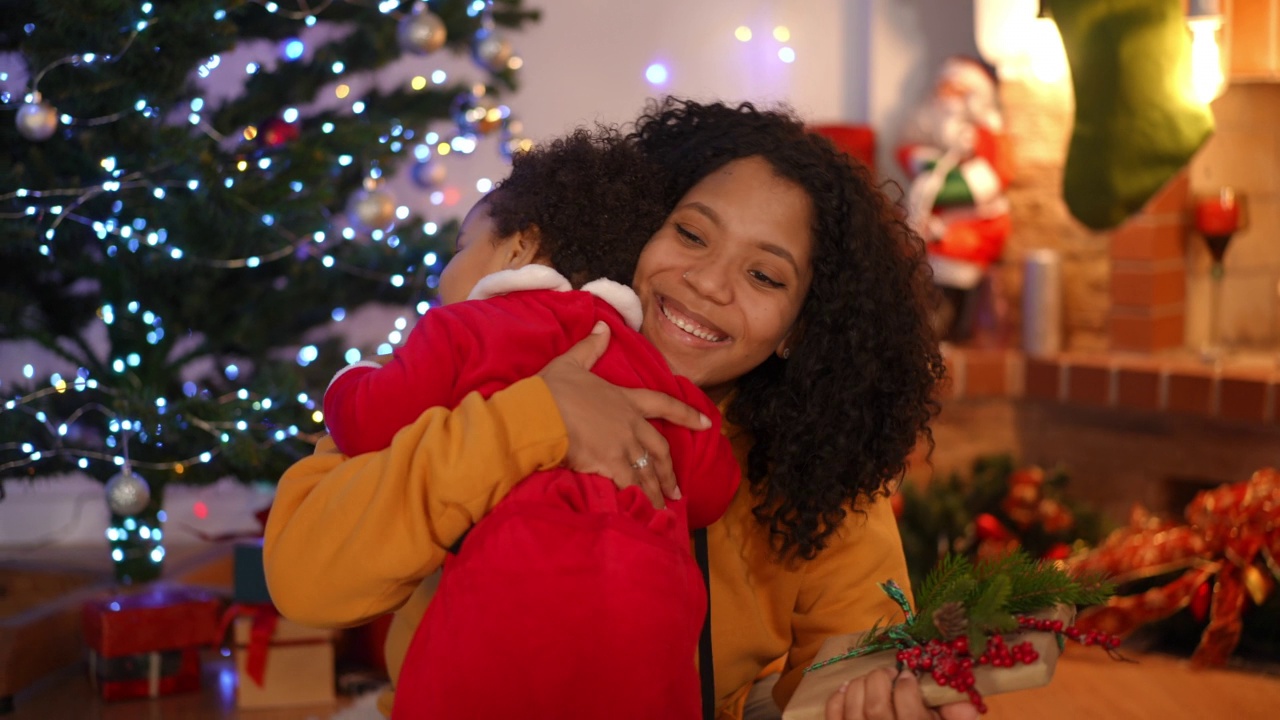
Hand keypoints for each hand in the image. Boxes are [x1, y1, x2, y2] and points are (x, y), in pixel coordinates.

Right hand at [537, 321, 712, 508]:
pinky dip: (641, 499)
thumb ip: (591, 347)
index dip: (687, 414)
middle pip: (660, 448)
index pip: (664, 404)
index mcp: (625, 399)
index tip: (706, 424)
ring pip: (648, 470)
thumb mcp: (572, 362)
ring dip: (657, 489)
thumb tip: (603, 326)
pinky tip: (645, 511)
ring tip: (664, 506)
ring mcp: (622, 445)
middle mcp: (630, 424)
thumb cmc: (552, 389)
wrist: (538, 413)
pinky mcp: (610, 464)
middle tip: (676, 489)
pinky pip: (632, 484)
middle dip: (669, 470)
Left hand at [825, 668, 978, 719]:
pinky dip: (837, 699)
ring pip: (854, 708)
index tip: (908, 675)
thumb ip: (957, 718)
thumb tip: (966, 702)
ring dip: (860, 685)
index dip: (907, 684)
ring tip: (872, 682)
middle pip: (876, 706)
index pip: (909, 707)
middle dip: (881, 680)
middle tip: (889, 674)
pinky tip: (847, 689)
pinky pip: (833, 717)